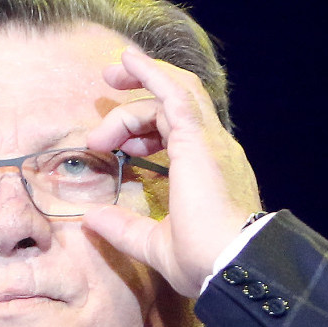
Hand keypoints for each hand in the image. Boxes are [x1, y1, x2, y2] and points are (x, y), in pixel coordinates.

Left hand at [82, 46, 263, 297]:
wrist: (236, 265)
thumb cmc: (205, 262)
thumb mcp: (155, 244)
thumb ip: (124, 228)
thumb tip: (91, 218)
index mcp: (209, 171)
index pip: (178, 131)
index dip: (144, 130)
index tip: (115, 146)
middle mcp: (215, 149)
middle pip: (176, 105)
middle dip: (139, 98)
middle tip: (106, 93)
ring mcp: (210, 142)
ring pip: (174, 94)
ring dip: (142, 81)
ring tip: (111, 76)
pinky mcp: (199, 139)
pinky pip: (175, 93)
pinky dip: (152, 73)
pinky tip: (130, 61)